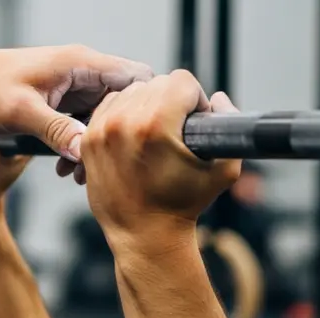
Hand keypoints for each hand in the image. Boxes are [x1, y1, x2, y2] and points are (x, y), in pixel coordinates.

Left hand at [0, 45, 152, 174]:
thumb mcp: (22, 112)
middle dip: (113, 137)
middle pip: (120, 103)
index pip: (134, 77)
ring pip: (100, 117)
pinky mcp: (59, 101)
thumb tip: (86, 150)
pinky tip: (63, 166)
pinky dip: (76, 145)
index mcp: (79, 63)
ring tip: (77, 174)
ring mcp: (70, 87)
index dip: (141, 107)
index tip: (133, 139)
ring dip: (92, 146)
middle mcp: (80, 72)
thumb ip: (57, 130)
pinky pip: (80, 124)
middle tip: (100, 167)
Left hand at [80, 70, 240, 252]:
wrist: (143, 234)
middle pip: (154, 83)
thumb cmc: (182, 205)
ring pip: (128, 92)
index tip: (193, 120)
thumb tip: (219, 99)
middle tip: (174, 127)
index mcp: (156, 125)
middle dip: (169, 100)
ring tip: (152, 132)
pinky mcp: (89, 142)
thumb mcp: (223, 169)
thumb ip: (230, 123)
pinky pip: (106, 108)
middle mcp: (125, 123)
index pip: (180, 80)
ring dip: (143, 104)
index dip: (194, 98)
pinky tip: (132, 135)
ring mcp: (102, 132)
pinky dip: (120, 114)